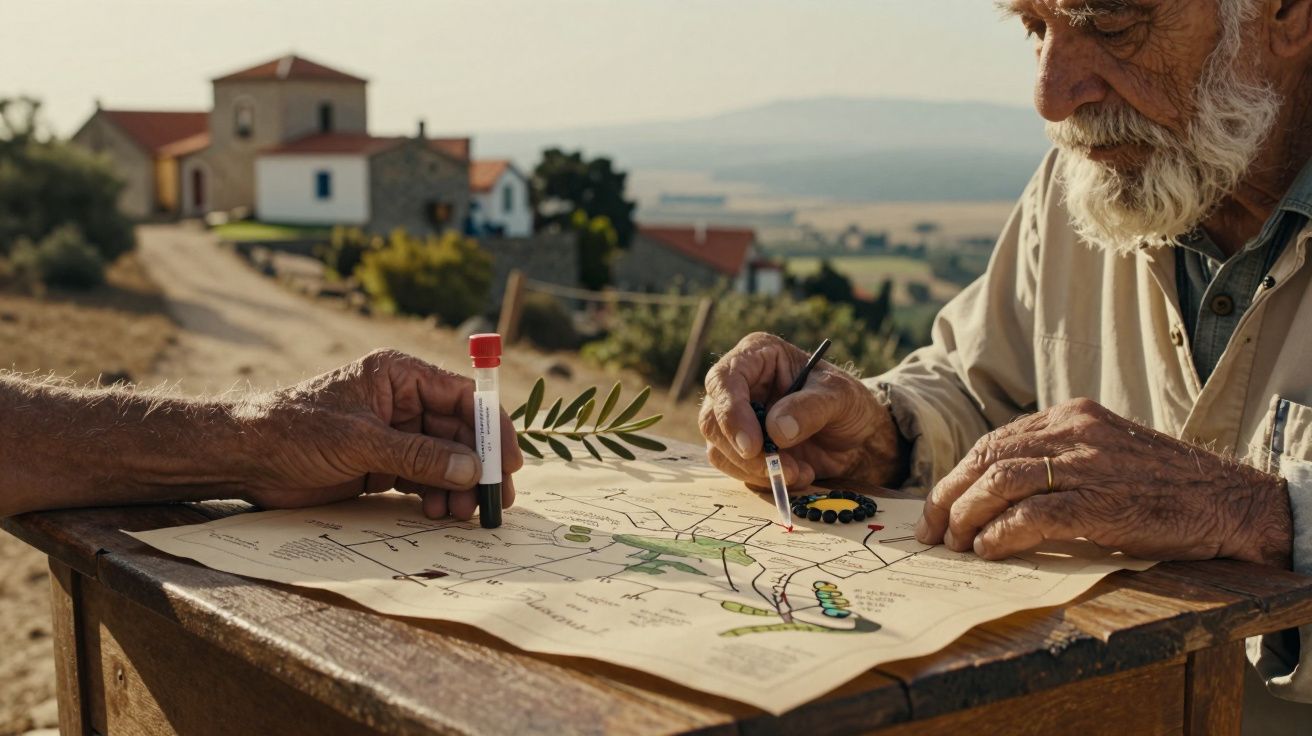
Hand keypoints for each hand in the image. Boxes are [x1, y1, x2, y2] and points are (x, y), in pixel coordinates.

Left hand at [240, 349, 523, 519]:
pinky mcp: (382, 465)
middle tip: (494, 500)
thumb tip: (472, 469)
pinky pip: (424, 479)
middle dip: (479, 466)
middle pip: (460, 432)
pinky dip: (437, 496)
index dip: (493, 426)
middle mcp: (403, 402)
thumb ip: (419, 456)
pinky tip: (439, 513)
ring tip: (462, 514)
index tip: (510, 460)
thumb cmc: (294, 430)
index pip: (463, 396)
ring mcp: (394, 435)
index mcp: (400, 376)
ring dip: (459, 486)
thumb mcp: (360, 442)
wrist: (243, 457)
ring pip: (445, 460)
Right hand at [698, 332, 906, 490]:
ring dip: (756, 469)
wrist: (859, 437)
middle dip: (745, 452)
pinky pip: (735, 469)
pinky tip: (796, 474)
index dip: (731, 413)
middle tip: (781, 469)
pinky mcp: (741, 448)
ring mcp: (737, 419)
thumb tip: (775, 430)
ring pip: (719, 449)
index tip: (752, 445)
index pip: (724, 380)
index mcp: (757, 355)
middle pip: (713, 420)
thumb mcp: (840, 397)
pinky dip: (763, 479)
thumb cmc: (848, 404)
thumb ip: (810, 408)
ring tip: (799, 472)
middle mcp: (740, 385)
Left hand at [915, 398, 1291, 566]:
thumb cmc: (1163, 487)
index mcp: (1071, 416)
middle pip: (987, 457)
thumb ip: (1055, 463)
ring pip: (1002, 481)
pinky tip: (990, 550)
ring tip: (957, 545)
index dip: (957, 476)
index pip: (993, 442)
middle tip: (933, 531)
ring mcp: (1089, 464)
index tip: (937, 506)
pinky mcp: (1103, 501)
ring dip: (969, 516)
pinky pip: (1036, 514)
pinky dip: (1003, 533)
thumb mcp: (1104, 455)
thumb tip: (994, 495)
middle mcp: (1074, 431)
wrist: (1230, 501)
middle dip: (950, 497)